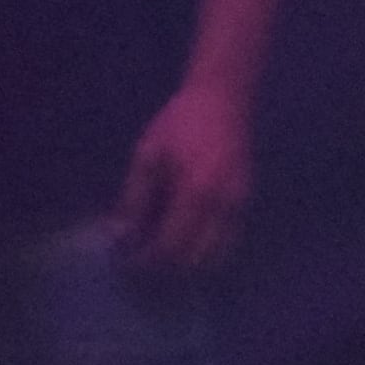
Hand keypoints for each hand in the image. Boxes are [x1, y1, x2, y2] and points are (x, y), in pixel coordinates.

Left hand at [110, 80, 257, 270]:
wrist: (222, 98)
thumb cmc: (180, 122)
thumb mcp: (148, 154)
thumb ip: (135, 198)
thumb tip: (121, 235)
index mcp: (196, 193)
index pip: (171, 245)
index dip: (147, 259)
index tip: (127, 260)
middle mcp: (222, 206)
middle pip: (195, 259)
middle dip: (167, 266)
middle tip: (143, 260)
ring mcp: (238, 205)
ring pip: (215, 255)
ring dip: (188, 261)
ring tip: (162, 252)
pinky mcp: (244, 201)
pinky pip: (226, 240)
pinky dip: (205, 248)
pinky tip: (184, 237)